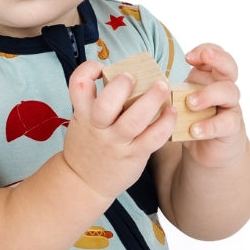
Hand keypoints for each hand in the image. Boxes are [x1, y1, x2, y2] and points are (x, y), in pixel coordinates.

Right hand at [61, 60, 176, 199]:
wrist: (84, 182)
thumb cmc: (88, 145)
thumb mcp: (83, 121)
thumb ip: (98, 102)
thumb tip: (123, 75)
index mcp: (83, 113)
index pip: (78, 84)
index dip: (88, 69)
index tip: (100, 68)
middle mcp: (98, 127)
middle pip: (106, 104)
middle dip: (121, 85)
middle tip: (133, 76)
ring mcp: (116, 142)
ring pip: (134, 120)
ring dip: (151, 100)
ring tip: (162, 87)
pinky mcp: (134, 155)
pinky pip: (153, 138)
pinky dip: (165, 123)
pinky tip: (171, 112)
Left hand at [180, 44, 248, 167]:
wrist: (207, 150)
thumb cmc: (190, 120)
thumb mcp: (179, 102)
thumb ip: (169, 91)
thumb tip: (140, 83)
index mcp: (209, 78)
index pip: (214, 55)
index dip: (205, 51)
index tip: (187, 56)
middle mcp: (223, 88)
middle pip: (229, 67)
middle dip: (216, 60)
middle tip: (193, 65)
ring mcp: (230, 107)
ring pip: (230, 92)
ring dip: (208, 94)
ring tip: (190, 103)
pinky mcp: (232, 128)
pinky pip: (226, 123)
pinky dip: (209, 125)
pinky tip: (194, 129)